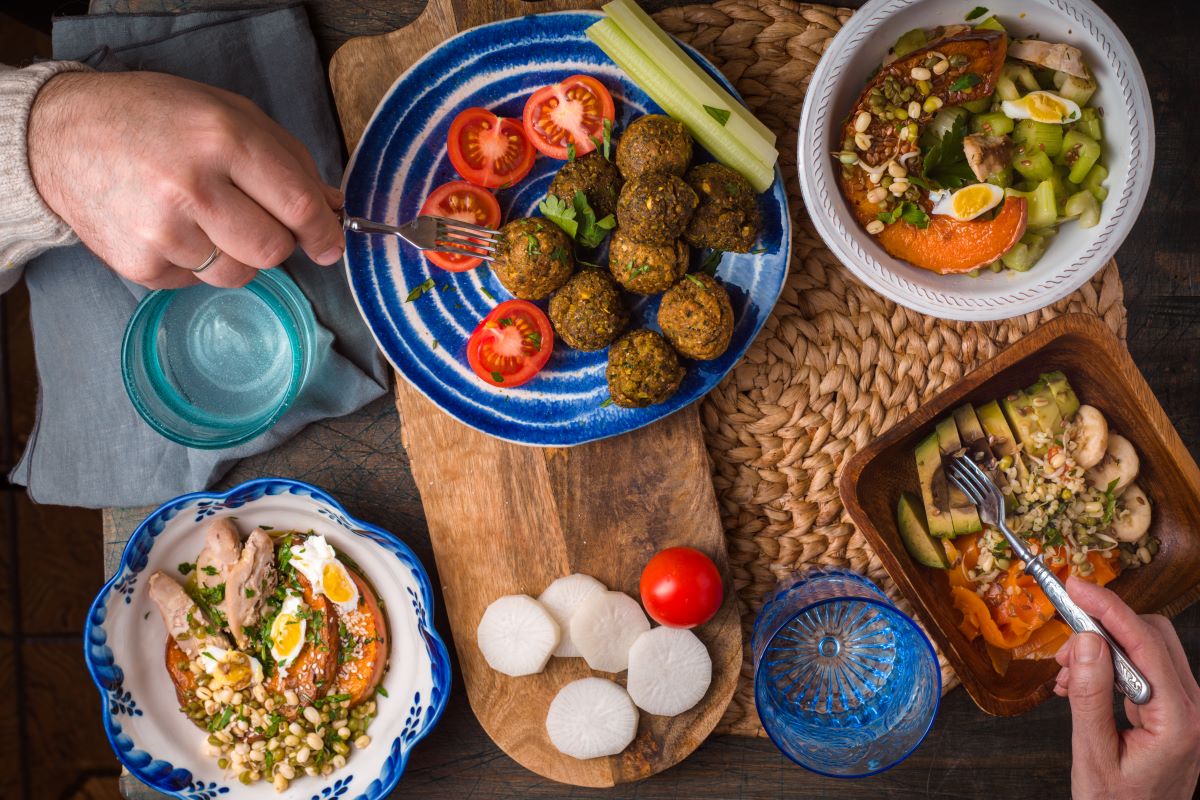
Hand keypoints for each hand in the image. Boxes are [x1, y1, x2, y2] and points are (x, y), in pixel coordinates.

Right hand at [27, 70, 344, 288]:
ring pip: (240, 274)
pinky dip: (197, 263)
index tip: (329, 243)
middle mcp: (191, 186)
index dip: (322, 231)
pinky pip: (198, 283)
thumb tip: (333, 207)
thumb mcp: (229, 114)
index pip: (296, 205)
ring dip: (237, 255)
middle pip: (273, 249)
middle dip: (278, 242)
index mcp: (222, 139)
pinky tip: (173, 227)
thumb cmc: (157, 120)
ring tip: (206, 218)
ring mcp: (162, 230)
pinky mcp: (139, 264)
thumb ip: (289, 160)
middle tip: (257, 220)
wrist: (63, 136)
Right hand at [1054, 577, 1199, 799]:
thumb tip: (1086, 640)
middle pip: (1153, 635)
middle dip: (1103, 628)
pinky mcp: (1176, 710)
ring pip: (1148, 647)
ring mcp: (1188, 709)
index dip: (1108, 609)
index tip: (1076, 587)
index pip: (1145, 644)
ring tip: (1066, 673)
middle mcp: (1194, 708)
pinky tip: (1080, 683)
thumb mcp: (1092, 754)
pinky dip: (1110, 664)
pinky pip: (1145, 667)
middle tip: (1063, 644)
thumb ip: (1090, 695)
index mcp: (1179, 721)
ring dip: (1103, 647)